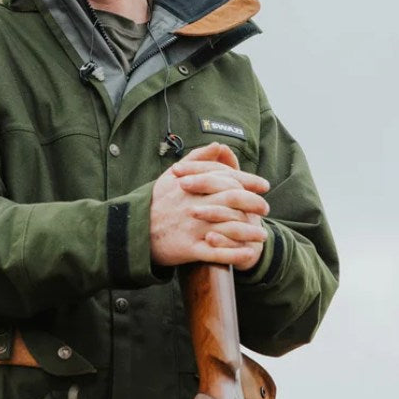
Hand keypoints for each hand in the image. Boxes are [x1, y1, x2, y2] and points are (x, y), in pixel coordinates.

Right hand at [150, 143, 269, 268]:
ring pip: (228, 226)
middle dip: (254, 203)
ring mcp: (191, 227)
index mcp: (191, 186)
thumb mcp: (171, 176)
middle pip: (232, 199)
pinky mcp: (188, 249)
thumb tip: (218, 145)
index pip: (226, 179)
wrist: (133, 231)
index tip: (264, 185)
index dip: (249, 181)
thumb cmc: (156, 202)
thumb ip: (196, 159)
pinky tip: (249, 253)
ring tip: (263, 234)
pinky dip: (235, 253)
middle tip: (266, 208)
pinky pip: (216, 252)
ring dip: (250, 230)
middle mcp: (193, 205)